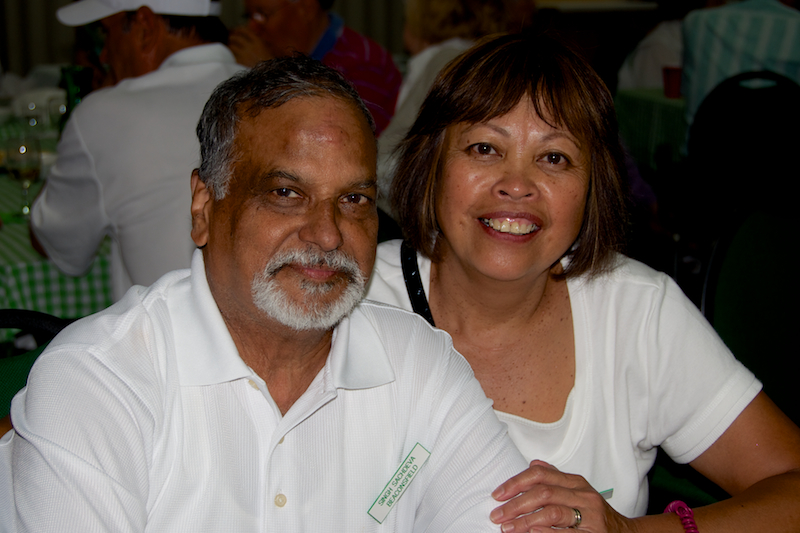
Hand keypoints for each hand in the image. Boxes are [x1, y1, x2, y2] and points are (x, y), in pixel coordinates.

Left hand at [229, 26, 273, 67]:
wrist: (268, 75)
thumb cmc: (270, 63)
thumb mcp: (269, 49)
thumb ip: (261, 40)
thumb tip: (253, 33)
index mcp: (258, 42)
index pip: (245, 31)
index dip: (239, 29)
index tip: (236, 30)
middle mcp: (250, 47)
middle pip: (236, 38)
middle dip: (232, 37)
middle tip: (231, 39)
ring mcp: (244, 55)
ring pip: (232, 47)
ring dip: (231, 47)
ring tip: (231, 48)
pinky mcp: (240, 63)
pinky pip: (232, 56)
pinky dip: (231, 56)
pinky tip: (232, 57)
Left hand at [490, 460, 635, 531]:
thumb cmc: (596, 514)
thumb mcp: (579, 491)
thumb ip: (556, 478)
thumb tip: (532, 465)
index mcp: (576, 482)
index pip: (540, 475)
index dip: (516, 483)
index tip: (498, 494)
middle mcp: (583, 496)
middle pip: (543, 493)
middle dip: (516, 504)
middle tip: (497, 515)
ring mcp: (589, 516)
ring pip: (552, 512)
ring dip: (525, 520)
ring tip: (508, 528)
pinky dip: (546, 532)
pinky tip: (531, 532)